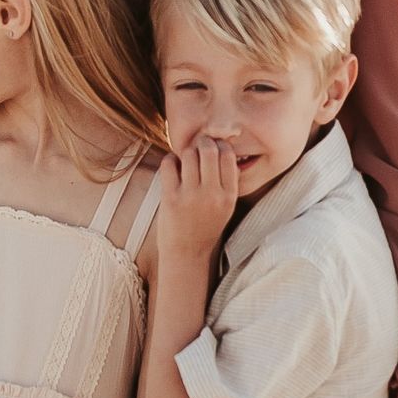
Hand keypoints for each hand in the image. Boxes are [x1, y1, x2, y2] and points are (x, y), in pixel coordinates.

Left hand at [156, 138, 238, 269]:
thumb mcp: (226, 207)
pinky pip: (169, 164)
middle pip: (209, 149)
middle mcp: (212, 194)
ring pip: (189, 154)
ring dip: (185, 151)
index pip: (228, 156)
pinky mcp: (171, 198)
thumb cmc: (205, 227)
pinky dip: (170, 160)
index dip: (220, 145)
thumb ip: (226, 182)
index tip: (213, 147)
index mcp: (229, 196)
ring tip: (184, 158)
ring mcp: (191, 196)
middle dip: (202, 142)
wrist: (187, 254)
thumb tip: (220, 149)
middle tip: (197, 145)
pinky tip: (172, 166)